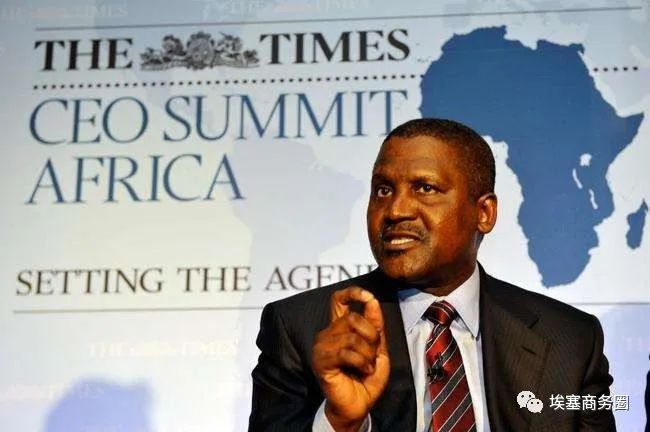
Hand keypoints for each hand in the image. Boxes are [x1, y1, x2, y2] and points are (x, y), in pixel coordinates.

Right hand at [312, 287, 389, 430]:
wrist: (359, 405)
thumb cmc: (366, 378)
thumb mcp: (378, 348)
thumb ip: (375, 326)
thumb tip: (372, 301)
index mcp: (340, 328)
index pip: (338, 300)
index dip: (352, 293)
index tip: (368, 297)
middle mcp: (328, 333)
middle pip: (353, 318)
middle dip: (372, 336)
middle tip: (373, 353)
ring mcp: (322, 346)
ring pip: (352, 336)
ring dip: (367, 353)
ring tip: (367, 366)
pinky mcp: (321, 361)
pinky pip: (346, 352)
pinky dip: (361, 362)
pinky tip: (363, 370)